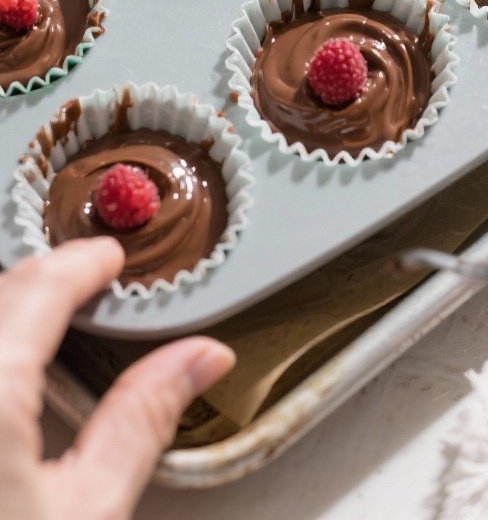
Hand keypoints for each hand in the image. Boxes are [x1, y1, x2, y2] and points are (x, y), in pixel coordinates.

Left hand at [0, 238, 234, 519]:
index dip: (83, 263)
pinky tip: (14, 363)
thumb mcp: (87, 513)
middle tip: (90, 281)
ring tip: (50, 317)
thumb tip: (202, 358)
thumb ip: (140, 424)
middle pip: (2, 291)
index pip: (40, 287)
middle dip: (46, 278)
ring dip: (14, 303)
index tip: (111, 258)